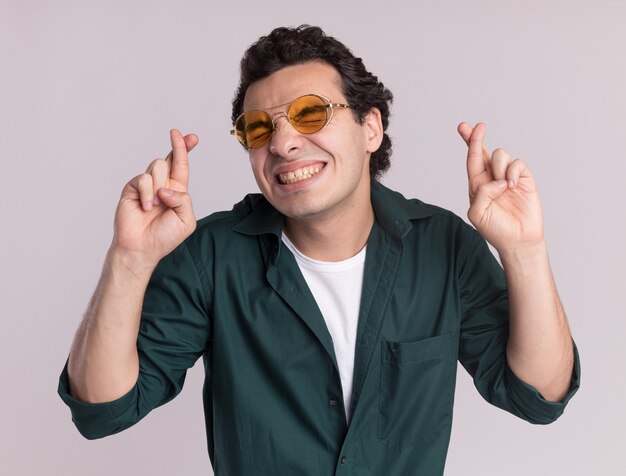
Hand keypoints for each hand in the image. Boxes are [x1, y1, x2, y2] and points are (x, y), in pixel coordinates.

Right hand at [112, 129, 198, 265]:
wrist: (142, 248)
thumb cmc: (164, 237)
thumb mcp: (186, 220)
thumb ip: (183, 200)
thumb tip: (166, 187)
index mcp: (177, 191)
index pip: (182, 166)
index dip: (186, 149)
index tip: (192, 137)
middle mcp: (162, 185)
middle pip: (170, 158)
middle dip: (178, 145)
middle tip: (177, 134)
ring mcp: (147, 186)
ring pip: (157, 166)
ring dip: (160, 185)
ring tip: (156, 206)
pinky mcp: (132, 188)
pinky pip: (143, 179)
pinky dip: (147, 194)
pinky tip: (146, 208)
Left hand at [457, 122, 543, 254]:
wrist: (518, 240)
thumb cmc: (495, 229)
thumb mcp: (477, 213)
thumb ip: (480, 193)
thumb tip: (496, 179)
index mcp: (477, 184)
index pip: (472, 159)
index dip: (470, 142)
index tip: (464, 127)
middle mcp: (491, 178)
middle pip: (484, 150)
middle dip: (477, 136)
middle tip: (477, 126)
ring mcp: (508, 177)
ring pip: (501, 155)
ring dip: (498, 168)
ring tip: (503, 187)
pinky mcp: (523, 178)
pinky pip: (517, 163)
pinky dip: (512, 172)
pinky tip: (511, 185)